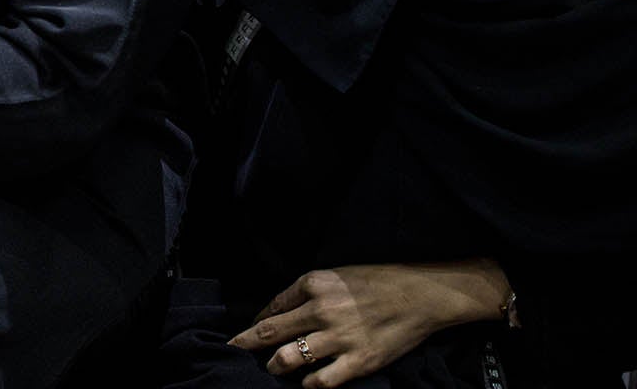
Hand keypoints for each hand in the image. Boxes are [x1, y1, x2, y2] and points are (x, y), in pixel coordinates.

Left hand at [230, 261, 510, 385]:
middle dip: (247, 345)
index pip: (271, 308)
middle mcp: (321, 310)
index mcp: (312, 285)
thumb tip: (275, 313)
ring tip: (273, 367)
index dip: (253, 324)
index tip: (243, 333)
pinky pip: (322, 380)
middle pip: (270, 333)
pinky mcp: (360, 361)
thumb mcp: (333, 276)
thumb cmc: (375, 282)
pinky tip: (305, 383)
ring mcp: (340, 337)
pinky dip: (308, 384)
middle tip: (234, 351)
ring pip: (290, 358)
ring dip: (275, 365)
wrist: (419, 295)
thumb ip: (303, 293)